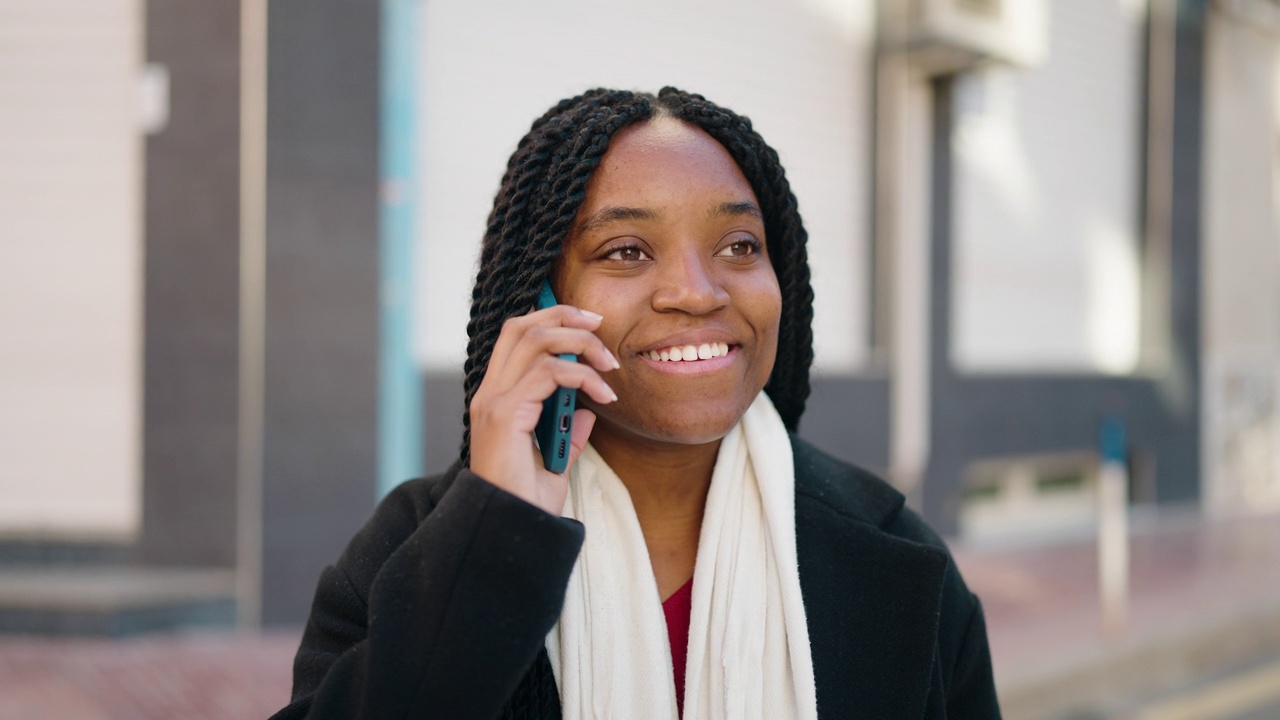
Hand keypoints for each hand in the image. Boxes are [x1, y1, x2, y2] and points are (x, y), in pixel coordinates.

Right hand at [468, 304, 618, 514]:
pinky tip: (605, 395)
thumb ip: (565, 435)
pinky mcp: (505, 415)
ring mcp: (493, 402)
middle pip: (521, 326)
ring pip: (536, 341)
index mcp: (496, 399)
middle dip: (563, 316)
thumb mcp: (553, 464)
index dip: (550, 319)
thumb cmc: (527, 503)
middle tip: (600, 326)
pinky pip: (549, 374)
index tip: (587, 324)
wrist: (514, 530)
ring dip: (580, 344)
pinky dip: (583, 377)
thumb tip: (585, 414)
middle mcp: (489, 394)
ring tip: (610, 364)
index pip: (516, 338)